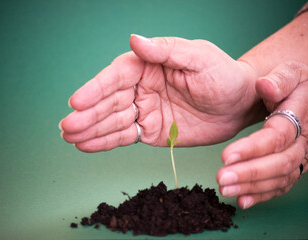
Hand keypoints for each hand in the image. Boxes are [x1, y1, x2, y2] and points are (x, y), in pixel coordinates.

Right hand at [59, 35, 263, 151]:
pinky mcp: (151, 132)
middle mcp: (142, 87)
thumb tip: (134, 39)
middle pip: (109, 101)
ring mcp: (145, 111)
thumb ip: (166, 51)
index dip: (96, 88)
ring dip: (91, 130)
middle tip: (67, 126)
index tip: (77, 101)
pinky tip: (87, 145)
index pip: (116, 76)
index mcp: (149, 65)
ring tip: (70, 137)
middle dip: (88, 114)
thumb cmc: (223, 75)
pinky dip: (106, 142)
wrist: (240, 105)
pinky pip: (125, 137)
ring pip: (113, 121)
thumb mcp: (198, 57)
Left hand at [217, 61, 307, 208]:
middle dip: (249, 173)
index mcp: (300, 116)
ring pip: (279, 178)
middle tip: (222, 179)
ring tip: (225, 190)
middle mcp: (303, 142)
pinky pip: (281, 186)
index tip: (227, 155)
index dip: (253, 148)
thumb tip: (264, 85)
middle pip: (279, 163)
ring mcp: (301, 158)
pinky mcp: (295, 168)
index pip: (278, 136)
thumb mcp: (295, 72)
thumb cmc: (303, 88)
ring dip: (251, 187)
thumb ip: (280, 78)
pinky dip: (262, 196)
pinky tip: (241, 201)